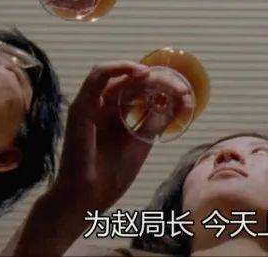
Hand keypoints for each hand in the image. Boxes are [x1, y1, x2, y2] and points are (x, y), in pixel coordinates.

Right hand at [11, 61, 191, 256]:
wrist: (88, 198)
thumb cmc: (111, 175)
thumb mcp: (142, 142)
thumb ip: (156, 121)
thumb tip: (178, 102)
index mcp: (116, 114)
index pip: (140, 89)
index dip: (164, 87)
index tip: (186, 94)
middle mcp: (103, 106)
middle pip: (132, 80)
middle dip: (159, 81)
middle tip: (182, 89)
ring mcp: (91, 104)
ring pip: (118, 76)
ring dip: (143, 73)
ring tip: (164, 80)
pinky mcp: (81, 106)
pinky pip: (97, 77)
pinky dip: (118, 68)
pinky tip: (140, 72)